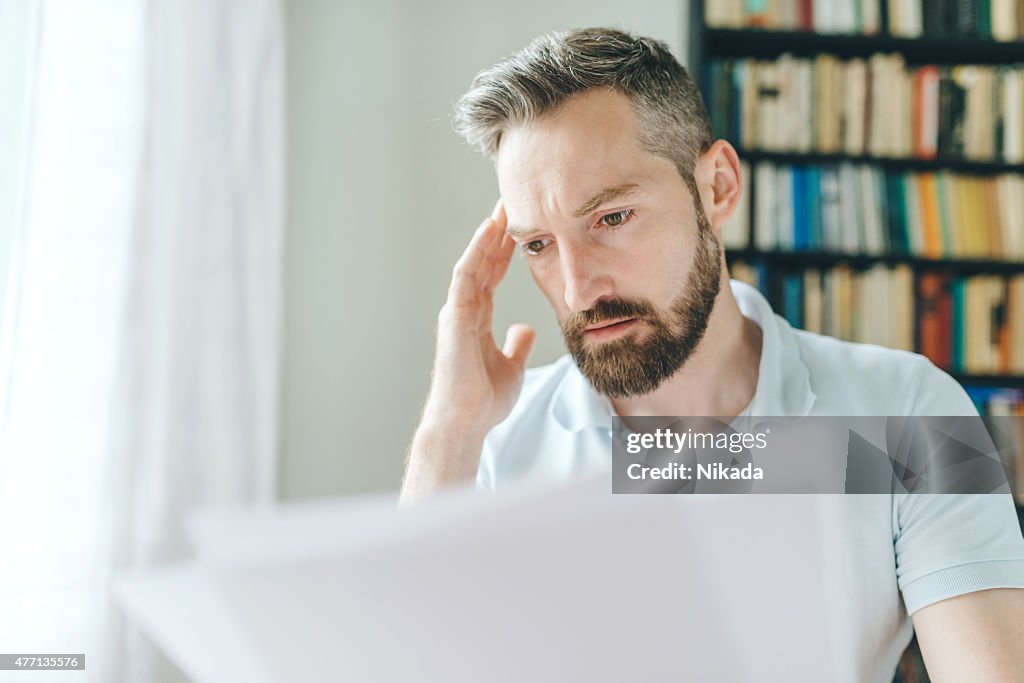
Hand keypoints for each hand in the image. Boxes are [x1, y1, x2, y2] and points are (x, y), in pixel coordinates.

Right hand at [423, 198, 535, 436]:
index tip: (519, 225)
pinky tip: (489, 232)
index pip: (491, 275)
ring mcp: (457, 313)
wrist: (465, 423)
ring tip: (501, 208)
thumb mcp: (511, 366)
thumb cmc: (483, 401)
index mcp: (476, 320)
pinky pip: (466, 277)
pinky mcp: (454, 318)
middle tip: (511, 202)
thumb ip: (516, 345)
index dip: (504, 250)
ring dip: (486, 235)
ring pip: (472, 263)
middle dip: (496, 233)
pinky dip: (477, 252)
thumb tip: (525, 330)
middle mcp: (464, 311)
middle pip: (481, 263)